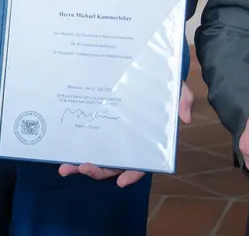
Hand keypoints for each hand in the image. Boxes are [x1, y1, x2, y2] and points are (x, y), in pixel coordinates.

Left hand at [57, 84, 195, 186]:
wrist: (147, 67)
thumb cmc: (162, 82)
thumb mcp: (176, 87)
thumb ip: (182, 100)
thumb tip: (185, 118)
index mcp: (147, 140)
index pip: (142, 163)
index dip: (133, 174)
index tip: (121, 181)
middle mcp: (128, 143)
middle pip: (114, 165)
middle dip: (98, 171)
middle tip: (83, 167)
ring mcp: (112, 136)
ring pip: (98, 158)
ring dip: (81, 166)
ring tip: (66, 168)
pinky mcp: (98, 124)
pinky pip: (87, 142)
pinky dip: (76, 150)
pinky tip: (63, 153)